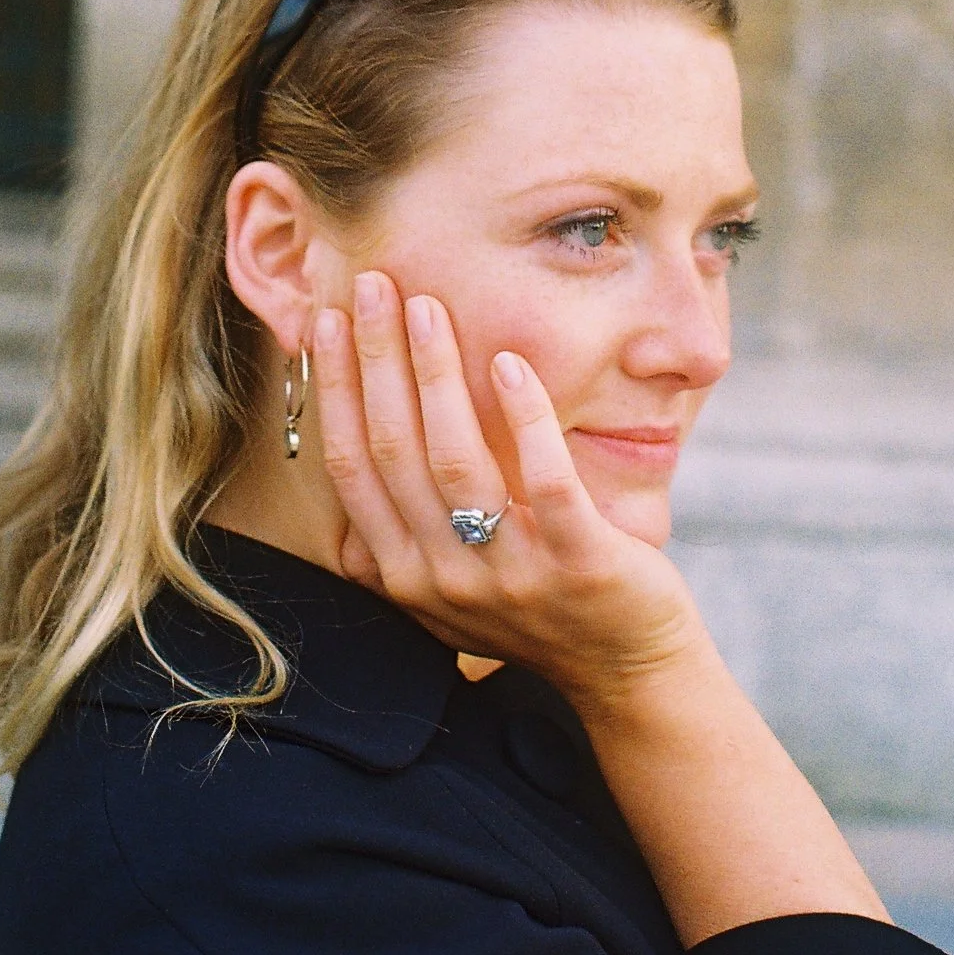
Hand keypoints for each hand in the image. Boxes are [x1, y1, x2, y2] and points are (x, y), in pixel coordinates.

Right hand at [311, 271, 709, 714]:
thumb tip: (342, 470)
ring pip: (455, 462)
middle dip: (376, 359)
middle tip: (372, 284)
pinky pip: (545, 483)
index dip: (334, 389)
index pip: (351, 467)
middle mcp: (443, 578)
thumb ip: (396, 537)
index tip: (326, 319)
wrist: (628, 670)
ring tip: (427, 306)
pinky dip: (524, 419)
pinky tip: (511, 362)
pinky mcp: (579, 566)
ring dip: (436, 375)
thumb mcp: (446, 584)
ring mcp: (511, 576)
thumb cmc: (535, 606)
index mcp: (403, 574)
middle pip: (393, 451)